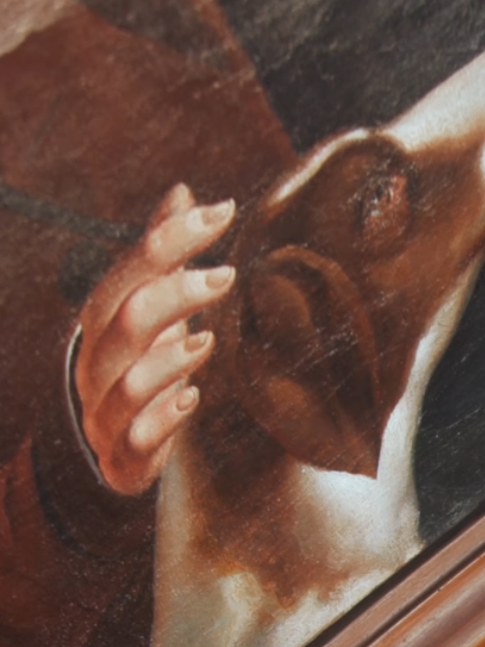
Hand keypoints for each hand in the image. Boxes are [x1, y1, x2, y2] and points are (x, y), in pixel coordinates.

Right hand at [74, 183, 235, 495]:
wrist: (122, 446)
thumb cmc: (144, 367)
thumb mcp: (155, 308)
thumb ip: (166, 257)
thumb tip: (183, 192)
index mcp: (104, 320)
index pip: (131, 271)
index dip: (171, 239)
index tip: (220, 213)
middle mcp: (97, 361)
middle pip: (124, 319)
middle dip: (173, 294)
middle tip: (225, 275)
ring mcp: (107, 409)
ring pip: (126, 381)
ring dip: (168, 360)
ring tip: (208, 341)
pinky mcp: (124, 454)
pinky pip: (136, 437)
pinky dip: (163, 418)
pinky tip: (191, 401)